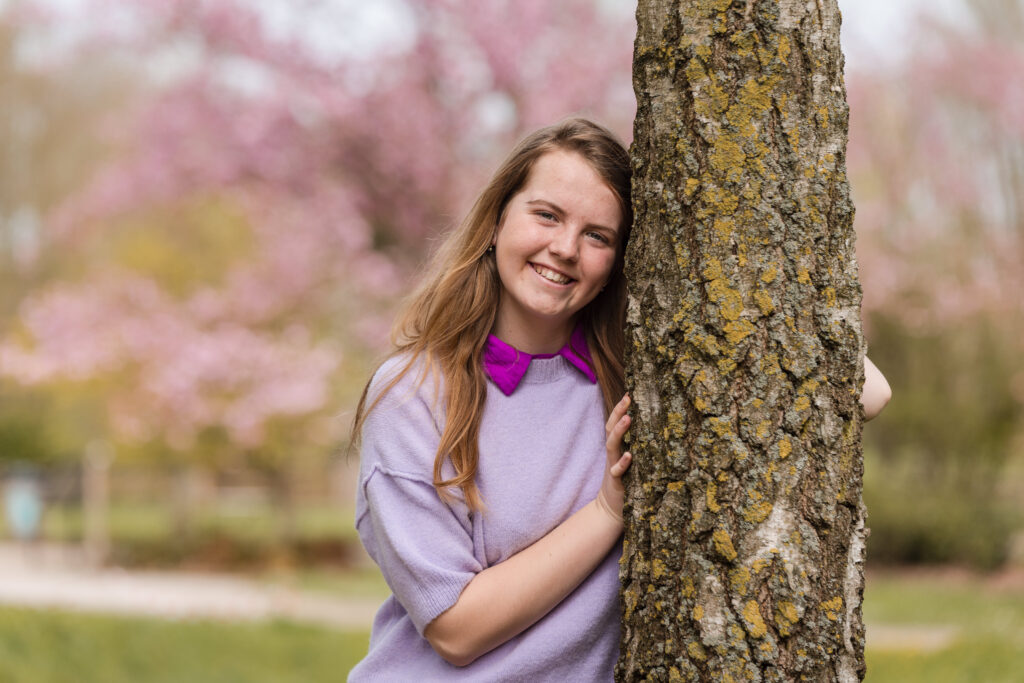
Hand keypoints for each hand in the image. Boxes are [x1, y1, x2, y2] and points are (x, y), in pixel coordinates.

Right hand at [596, 393, 631, 523]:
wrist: (611, 508)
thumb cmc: (626, 481)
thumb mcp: (630, 461)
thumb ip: (636, 446)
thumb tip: (655, 429)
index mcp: (617, 447)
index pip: (615, 423)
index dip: (620, 408)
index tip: (630, 393)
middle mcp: (613, 454)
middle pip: (610, 429)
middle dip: (618, 412)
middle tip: (627, 398)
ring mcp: (613, 466)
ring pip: (612, 445)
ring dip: (619, 431)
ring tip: (628, 419)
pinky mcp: (616, 482)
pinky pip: (617, 470)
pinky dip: (622, 462)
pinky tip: (629, 455)